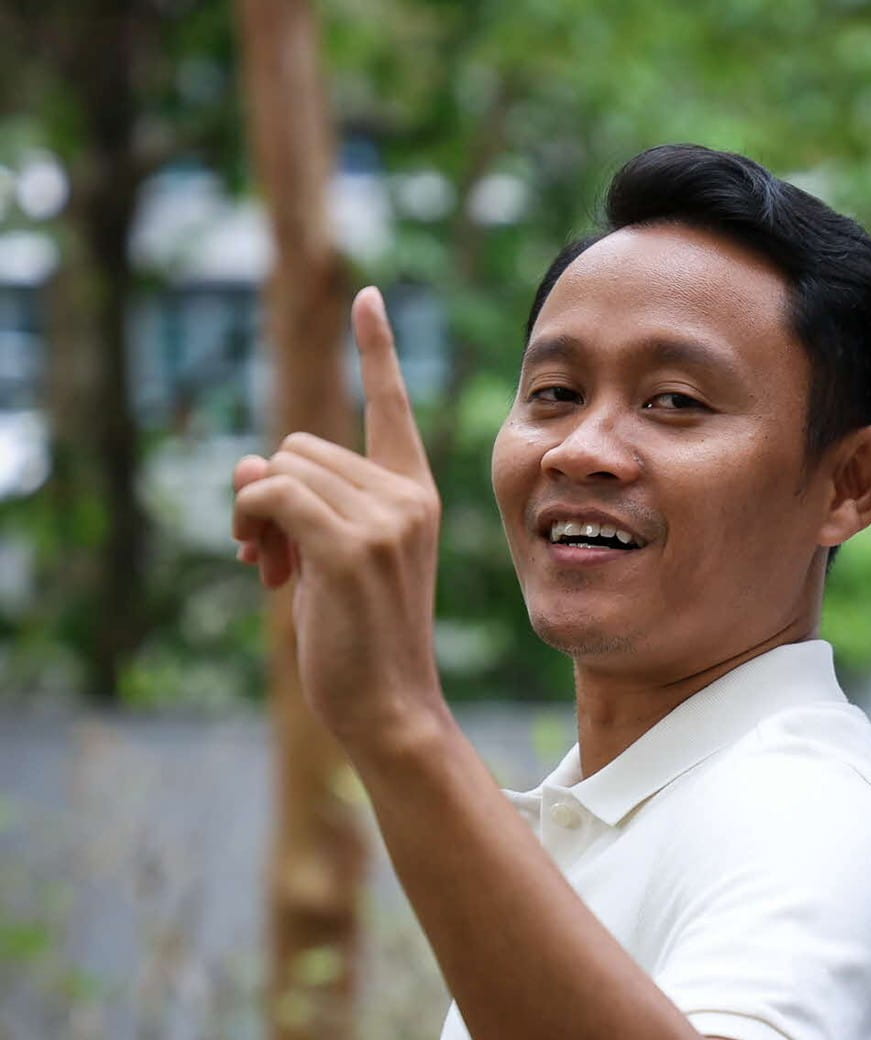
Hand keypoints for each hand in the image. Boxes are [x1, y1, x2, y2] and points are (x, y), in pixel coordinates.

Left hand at [232, 287, 445, 750]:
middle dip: (270, 494)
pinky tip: (265, 569)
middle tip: (275, 558)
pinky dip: (250, 524)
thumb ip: (303, 503)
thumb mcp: (330, 557)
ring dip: (253, 515)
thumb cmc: (360, 638)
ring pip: (279, 468)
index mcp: (416, 494)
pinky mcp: (352, 547)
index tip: (366, 296)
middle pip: (300, 444)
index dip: (376, 349)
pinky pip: (271, 495)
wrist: (391, 705)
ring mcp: (386, 520)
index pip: (390, 406)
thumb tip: (247, 464)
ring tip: (274, 570)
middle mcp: (408, 496)